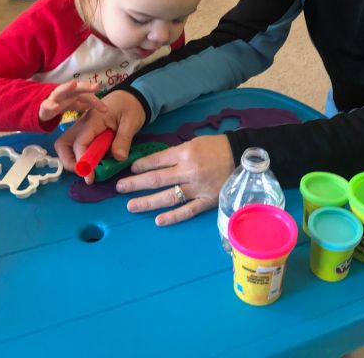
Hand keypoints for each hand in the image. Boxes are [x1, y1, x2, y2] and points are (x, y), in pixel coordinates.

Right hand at [38, 80, 105, 122]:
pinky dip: (51, 105)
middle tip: (96, 86)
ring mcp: (55, 97)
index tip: (105, 110)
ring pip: (61, 91)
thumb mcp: (75, 103)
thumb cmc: (61, 102)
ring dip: (67, 87)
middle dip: (86, 86)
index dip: (96, 102)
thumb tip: (103, 107)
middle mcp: (66, 92)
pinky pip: (47, 104)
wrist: (41, 106)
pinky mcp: (45, 105)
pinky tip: (55, 106)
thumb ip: (86, 103)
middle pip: (77, 88)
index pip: (87, 96)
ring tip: (73, 84)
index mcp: (74, 93)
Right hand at [53, 90, 145, 183]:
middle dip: (69, 162)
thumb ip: (124, 140)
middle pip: (63, 144)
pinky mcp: (85, 133)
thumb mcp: (131, 122)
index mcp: (92, 120)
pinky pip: (75, 145)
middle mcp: (82, 124)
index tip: (90, 177)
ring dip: (71, 160)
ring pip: (65, 146)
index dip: (83, 162)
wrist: (130, 97)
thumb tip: (118, 158)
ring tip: (87, 170)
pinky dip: (78, 156)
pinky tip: (92, 163)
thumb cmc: (130, 106)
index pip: (80, 143)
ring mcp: (82, 128)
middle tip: (85, 173)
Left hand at [114, 135, 234, 226]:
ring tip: (131, 206)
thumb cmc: (218, 147)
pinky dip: (173, 216)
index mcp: (185, 153)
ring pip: (167, 197)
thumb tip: (156, 163)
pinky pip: (187, 210)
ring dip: (147, 202)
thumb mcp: (195, 142)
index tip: (130, 169)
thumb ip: (177, 153)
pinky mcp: (207, 201)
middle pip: (156, 179)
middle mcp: (188, 171)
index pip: (157, 160)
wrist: (244, 158)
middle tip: (120, 188)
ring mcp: (197, 188)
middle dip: (135, 183)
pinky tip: (158, 220)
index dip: (141, 166)